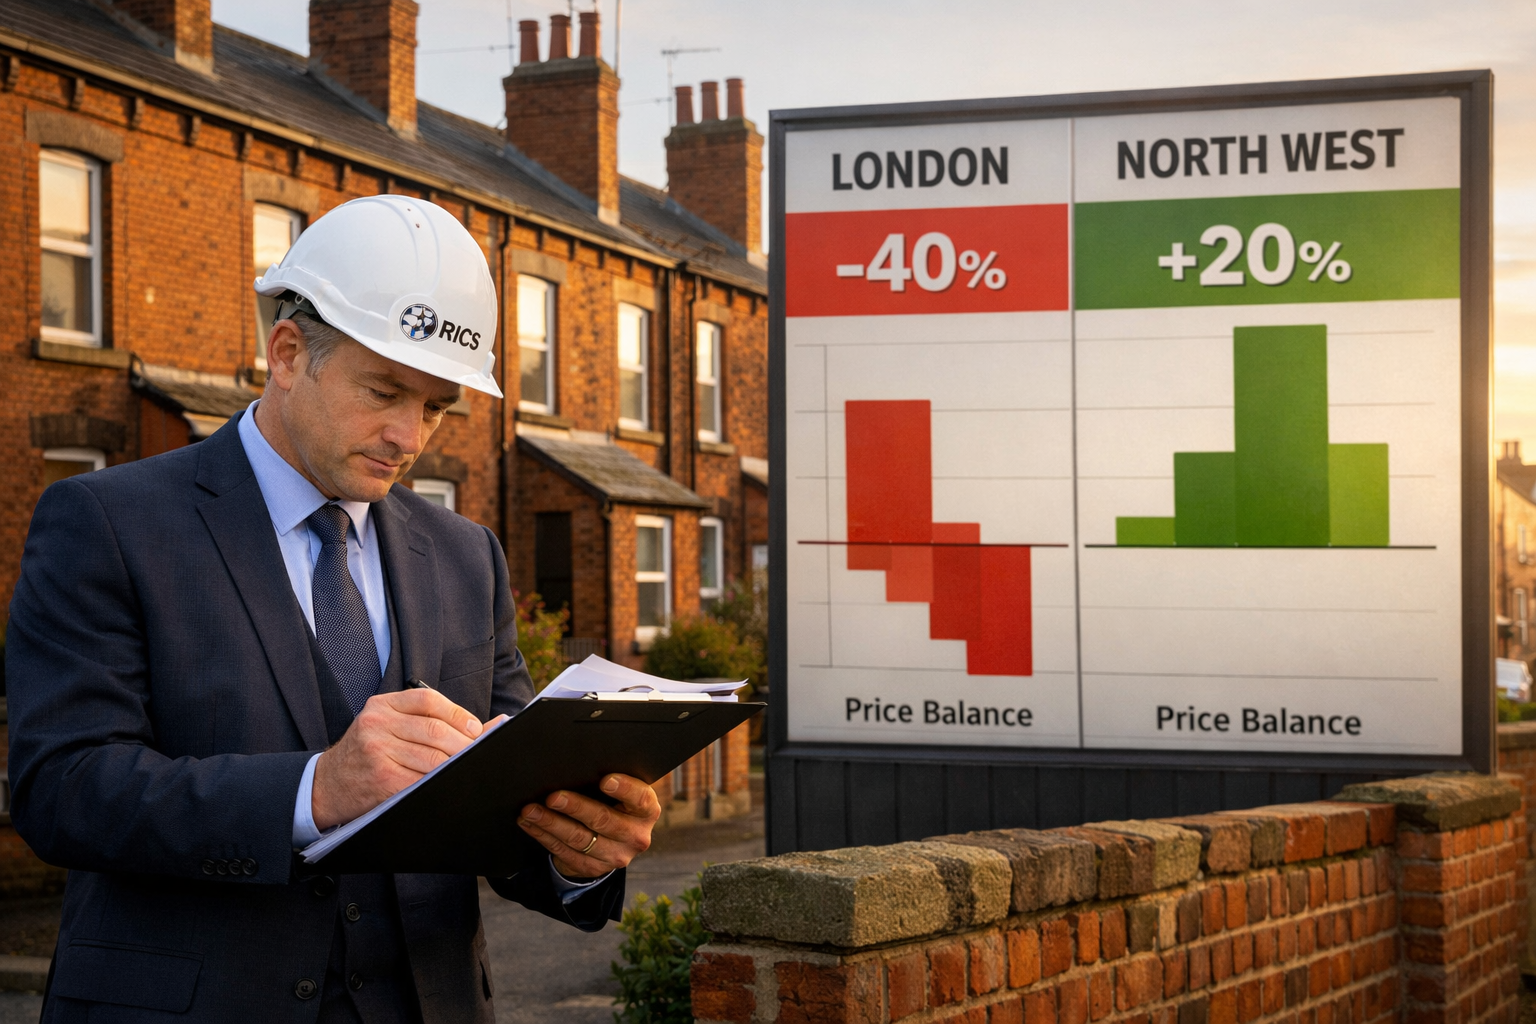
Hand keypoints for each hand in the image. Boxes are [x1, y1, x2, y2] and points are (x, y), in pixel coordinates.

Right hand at [312, 689, 482, 829]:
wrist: (326, 785)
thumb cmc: (366, 754)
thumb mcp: (386, 726)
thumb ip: (427, 720)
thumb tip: (486, 726)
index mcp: (382, 706)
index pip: (428, 700)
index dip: (458, 714)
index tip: (476, 729)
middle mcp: (377, 724)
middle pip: (435, 730)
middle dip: (464, 744)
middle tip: (478, 753)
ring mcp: (377, 751)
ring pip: (433, 757)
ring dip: (455, 765)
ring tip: (465, 769)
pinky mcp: (381, 778)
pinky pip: (422, 780)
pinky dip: (439, 782)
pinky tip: (446, 783)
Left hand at [518, 774, 660, 878]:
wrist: (613, 839)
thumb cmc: (613, 801)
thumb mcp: (621, 791)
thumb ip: (610, 779)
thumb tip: (579, 762)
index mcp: (647, 811)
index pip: (641, 799)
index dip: (624, 789)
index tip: (605, 780)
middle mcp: (636, 836)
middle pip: (603, 820)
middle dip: (575, 807)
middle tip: (553, 797)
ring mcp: (616, 856)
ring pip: (579, 839)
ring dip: (551, 823)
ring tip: (530, 810)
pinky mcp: (594, 868)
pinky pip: (564, 852)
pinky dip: (544, 836)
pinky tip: (530, 824)